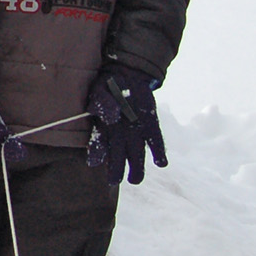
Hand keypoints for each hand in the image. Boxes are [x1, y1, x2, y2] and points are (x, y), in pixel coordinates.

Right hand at [86, 65, 166, 184]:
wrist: (129, 75)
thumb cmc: (109, 85)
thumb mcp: (101, 90)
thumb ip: (103, 103)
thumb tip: (111, 117)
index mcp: (105, 128)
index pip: (99, 146)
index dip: (96, 155)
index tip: (94, 163)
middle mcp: (120, 134)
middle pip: (118, 156)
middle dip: (115, 170)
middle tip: (115, 181)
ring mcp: (137, 131)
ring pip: (136, 154)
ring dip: (137, 168)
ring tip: (135, 179)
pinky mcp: (151, 125)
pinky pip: (155, 141)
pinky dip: (159, 153)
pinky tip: (161, 162)